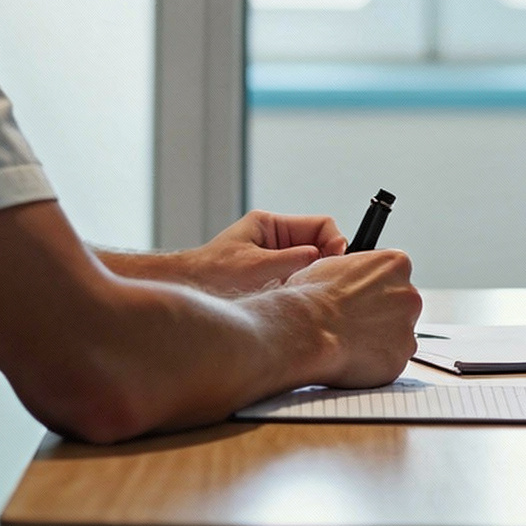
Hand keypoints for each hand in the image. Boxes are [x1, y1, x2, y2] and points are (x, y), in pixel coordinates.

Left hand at [187, 209, 347, 295]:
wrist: (186, 291)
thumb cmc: (212, 275)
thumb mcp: (256, 267)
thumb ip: (291, 260)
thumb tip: (323, 256)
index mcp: (270, 224)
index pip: (320, 225)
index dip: (335, 241)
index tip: (338, 260)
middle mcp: (274, 238)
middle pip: (319, 244)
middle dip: (326, 261)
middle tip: (325, 281)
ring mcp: (274, 258)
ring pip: (310, 265)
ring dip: (312, 277)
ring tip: (307, 292)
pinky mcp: (271, 279)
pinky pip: (298, 280)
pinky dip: (302, 289)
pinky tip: (296, 300)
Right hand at [288, 249, 421, 385]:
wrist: (306, 331)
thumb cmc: (313, 299)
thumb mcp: (332, 264)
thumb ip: (355, 270)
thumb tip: (351, 277)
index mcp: (396, 264)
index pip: (394, 275)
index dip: (374, 288)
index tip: (361, 297)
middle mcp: (409, 296)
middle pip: (401, 306)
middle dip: (382, 314)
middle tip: (354, 321)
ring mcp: (407, 329)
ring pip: (398, 335)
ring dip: (380, 339)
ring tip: (350, 340)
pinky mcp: (400, 359)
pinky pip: (391, 360)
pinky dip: (376, 361)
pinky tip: (353, 356)